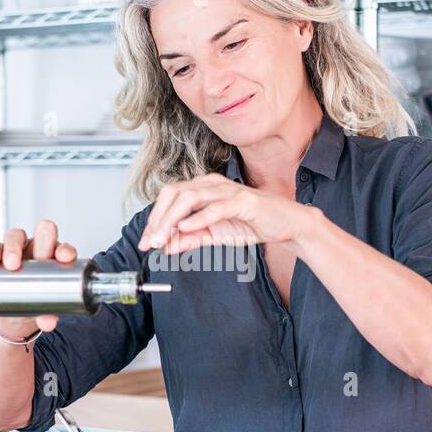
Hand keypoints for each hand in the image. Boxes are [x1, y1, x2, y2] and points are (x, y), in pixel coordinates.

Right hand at [0, 221, 77, 334]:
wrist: (13, 316)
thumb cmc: (35, 304)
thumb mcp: (43, 310)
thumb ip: (48, 314)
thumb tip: (48, 322)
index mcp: (56, 260)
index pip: (64, 250)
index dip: (65, 250)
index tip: (64, 257)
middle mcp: (39, 250)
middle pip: (42, 236)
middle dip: (42, 238)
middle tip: (39, 254)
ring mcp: (19, 250)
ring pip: (16, 237)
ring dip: (14, 247)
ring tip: (11, 264)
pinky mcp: (0, 255)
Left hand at [137, 174, 314, 254]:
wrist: (286, 225)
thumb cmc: (252, 224)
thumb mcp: (215, 235)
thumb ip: (191, 239)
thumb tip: (166, 247)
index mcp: (204, 189)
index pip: (170, 197)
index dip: (154, 219)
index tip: (146, 241)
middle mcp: (212, 184)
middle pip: (174, 193)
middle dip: (158, 218)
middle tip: (150, 241)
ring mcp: (228, 191)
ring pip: (190, 197)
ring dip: (172, 218)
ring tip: (162, 237)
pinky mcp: (243, 201)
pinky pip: (216, 207)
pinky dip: (198, 218)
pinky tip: (185, 228)